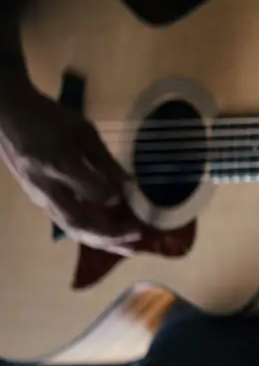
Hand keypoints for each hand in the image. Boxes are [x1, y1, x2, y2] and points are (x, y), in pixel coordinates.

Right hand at [0, 81, 141, 252]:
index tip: (131, 196)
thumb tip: (127, 184)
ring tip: (127, 248)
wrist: (7, 117)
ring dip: (101, 241)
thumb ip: (104, 159)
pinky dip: (89, 232)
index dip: (114, 198)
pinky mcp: (38, 200)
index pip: (92, 192)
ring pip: (71, 228)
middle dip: (110, 236)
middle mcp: (47, 188)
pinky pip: (65, 222)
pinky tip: (107, 236)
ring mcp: (39, 197)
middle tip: (138, 238)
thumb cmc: (48, 117)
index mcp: (59, 164)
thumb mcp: (82, 130)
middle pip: (79, 223)